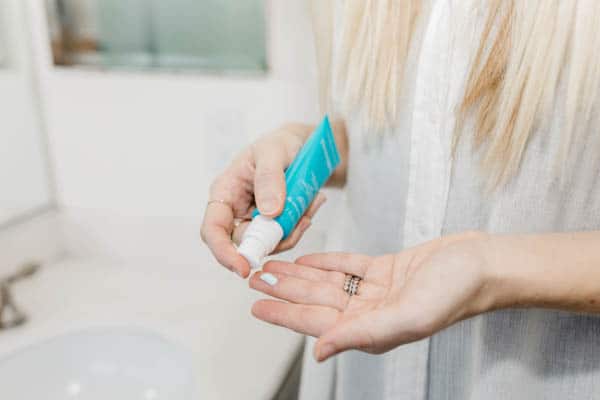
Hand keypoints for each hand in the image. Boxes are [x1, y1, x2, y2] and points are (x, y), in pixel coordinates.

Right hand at [201, 123, 326, 277]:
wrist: (300, 146)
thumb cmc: (279, 144)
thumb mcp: (274, 151)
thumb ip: (269, 179)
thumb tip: (268, 213)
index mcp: (225, 191)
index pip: (213, 230)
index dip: (224, 252)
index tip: (244, 267)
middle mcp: (235, 210)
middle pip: (246, 243)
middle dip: (275, 237)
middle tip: (302, 218)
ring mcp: (254, 219)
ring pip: (269, 243)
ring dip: (293, 229)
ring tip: (311, 200)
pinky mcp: (272, 224)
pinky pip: (285, 237)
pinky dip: (300, 225)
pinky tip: (311, 203)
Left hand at [249, 231, 495, 360]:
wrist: (482, 263)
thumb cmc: (454, 292)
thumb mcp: (407, 316)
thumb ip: (361, 335)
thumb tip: (320, 352)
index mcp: (371, 329)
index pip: (316, 322)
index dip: (283, 313)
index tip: (256, 305)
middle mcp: (370, 312)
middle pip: (315, 301)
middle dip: (283, 291)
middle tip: (255, 279)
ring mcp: (377, 290)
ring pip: (327, 282)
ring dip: (299, 275)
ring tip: (273, 266)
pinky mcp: (386, 269)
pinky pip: (348, 266)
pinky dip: (326, 262)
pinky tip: (307, 260)